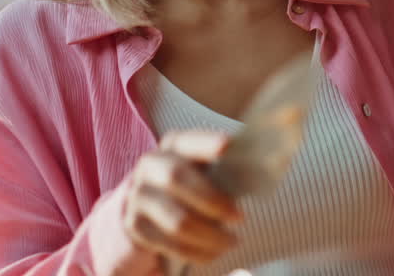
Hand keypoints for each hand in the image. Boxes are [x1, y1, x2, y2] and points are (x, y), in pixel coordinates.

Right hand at [122, 130, 242, 264]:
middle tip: (240, 217)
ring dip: (211, 235)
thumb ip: (223, 170)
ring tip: (231, 241)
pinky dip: (198, 252)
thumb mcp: (203, 171)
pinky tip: (214, 252)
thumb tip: (257, 173)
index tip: (228, 146)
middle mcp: (151, 164)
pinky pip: (172, 244)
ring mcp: (139, 195)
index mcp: (173, 145)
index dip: (206, 143)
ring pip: (177, 219)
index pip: (189, 141)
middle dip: (213, 200)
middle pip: (178, 178)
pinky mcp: (136, 226)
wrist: (146, 209)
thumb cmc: (190, 187)